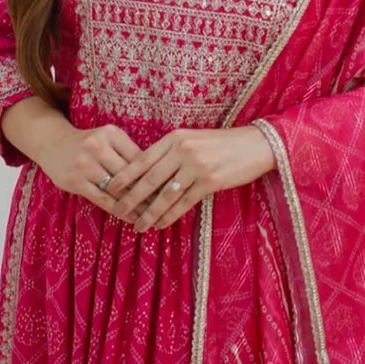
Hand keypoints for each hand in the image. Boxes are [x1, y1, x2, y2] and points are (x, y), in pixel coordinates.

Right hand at [36, 123, 155, 222]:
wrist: (53, 143)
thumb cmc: (89, 143)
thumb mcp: (108, 139)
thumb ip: (128, 152)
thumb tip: (158, 173)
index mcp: (111, 134)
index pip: (139, 158)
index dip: (156, 174)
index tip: (171, 187)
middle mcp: (98, 147)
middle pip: (130, 174)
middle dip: (149, 192)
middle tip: (167, 205)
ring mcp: (85, 164)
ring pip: (117, 189)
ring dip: (136, 205)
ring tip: (152, 216)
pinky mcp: (76, 181)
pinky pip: (103, 199)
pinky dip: (119, 210)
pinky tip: (132, 217)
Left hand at [105, 126, 275, 231]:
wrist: (255, 145)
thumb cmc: (222, 143)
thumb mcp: (193, 139)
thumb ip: (171, 152)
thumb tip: (147, 173)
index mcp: (175, 137)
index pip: (142, 158)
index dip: (124, 175)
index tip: (110, 188)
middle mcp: (183, 150)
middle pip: (149, 179)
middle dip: (131, 198)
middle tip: (117, 211)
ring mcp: (196, 166)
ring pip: (165, 195)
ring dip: (149, 213)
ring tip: (137, 226)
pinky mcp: (209, 182)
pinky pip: (184, 203)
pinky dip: (170, 216)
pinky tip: (160, 224)